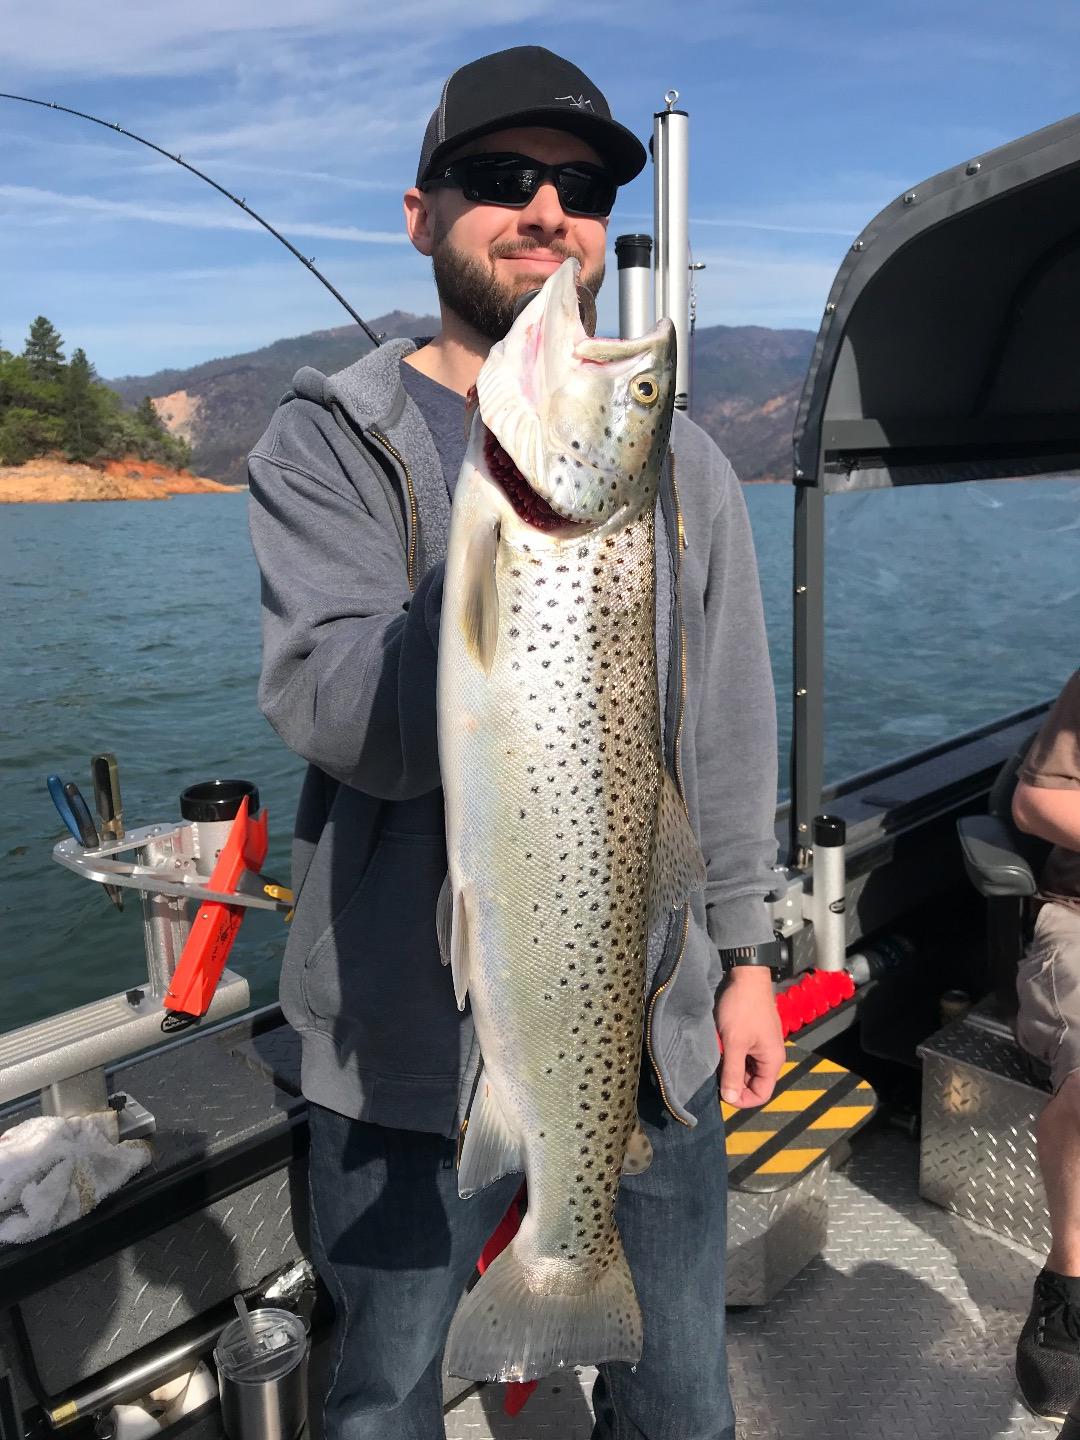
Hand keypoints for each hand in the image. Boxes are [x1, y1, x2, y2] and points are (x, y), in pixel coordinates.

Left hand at [714, 967, 784, 1108]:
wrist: (746, 975)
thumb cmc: (742, 1007)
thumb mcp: (735, 1042)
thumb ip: (733, 1072)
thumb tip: (730, 1098)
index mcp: (772, 1060)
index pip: (761, 1094)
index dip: (742, 1099)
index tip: (722, 1092)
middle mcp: (771, 1055)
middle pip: (753, 1082)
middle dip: (734, 1082)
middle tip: (715, 1073)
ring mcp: (762, 1045)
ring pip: (746, 1068)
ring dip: (731, 1067)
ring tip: (717, 1057)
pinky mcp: (753, 1035)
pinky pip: (743, 1054)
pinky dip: (731, 1054)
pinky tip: (720, 1046)